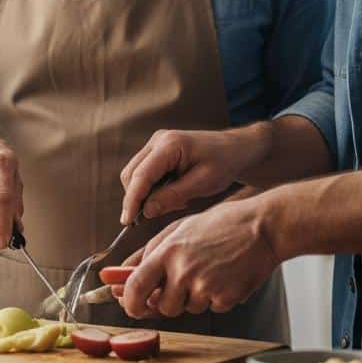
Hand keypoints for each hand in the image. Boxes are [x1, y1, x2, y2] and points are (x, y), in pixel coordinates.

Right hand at [119, 124, 269, 224]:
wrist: (234, 149)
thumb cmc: (224, 163)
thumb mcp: (204, 183)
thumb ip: (174, 196)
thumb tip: (146, 211)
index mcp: (170, 144)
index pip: (141, 175)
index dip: (132, 200)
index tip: (127, 222)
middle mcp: (158, 140)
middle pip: (131, 174)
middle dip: (138, 199)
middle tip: (163, 213)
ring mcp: (156, 143)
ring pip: (134, 175)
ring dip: (147, 194)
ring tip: (177, 201)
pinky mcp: (157, 150)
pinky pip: (143, 173)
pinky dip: (152, 188)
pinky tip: (175, 194)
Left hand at [120, 198, 280, 319]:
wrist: (263, 227)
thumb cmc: (222, 223)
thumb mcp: (180, 228)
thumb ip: (150, 251)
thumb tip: (123, 272)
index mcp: (168, 251)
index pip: (135, 287)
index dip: (129, 302)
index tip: (131, 306)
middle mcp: (183, 271)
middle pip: (162, 307)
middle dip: (167, 303)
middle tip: (181, 286)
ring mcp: (205, 287)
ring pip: (188, 309)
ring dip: (194, 298)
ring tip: (210, 270)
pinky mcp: (224, 299)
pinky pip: (211, 308)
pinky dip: (216, 297)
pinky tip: (225, 275)